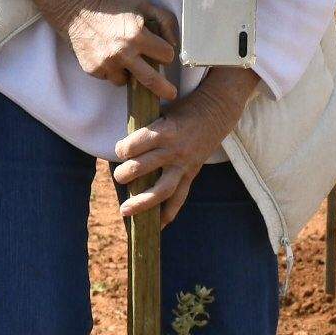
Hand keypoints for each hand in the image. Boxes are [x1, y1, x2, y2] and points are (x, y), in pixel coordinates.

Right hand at [57, 0, 178, 103]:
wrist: (77, 12)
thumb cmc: (113, 7)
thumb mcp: (143, 5)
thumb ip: (165, 21)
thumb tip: (175, 44)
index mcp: (138, 34)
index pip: (166, 55)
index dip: (166, 53)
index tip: (162, 52)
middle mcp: (123, 52)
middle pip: (152, 80)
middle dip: (165, 89)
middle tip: (171, 94)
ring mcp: (107, 63)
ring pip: (128, 82)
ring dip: (130, 73)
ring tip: (123, 58)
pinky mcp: (93, 70)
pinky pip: (110, 78)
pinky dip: (112, 71)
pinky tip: (108, 55)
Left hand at [110, 75, 252, 226]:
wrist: (218, 110)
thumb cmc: (185, 108)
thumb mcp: (164, 111)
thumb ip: (147, 128)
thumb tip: (124, 144)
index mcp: (165, 130)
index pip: (136, 144)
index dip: (123, 149)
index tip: (119, 150)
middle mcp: (174, 150)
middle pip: (143, 168)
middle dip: (125, 174)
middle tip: (118, 177)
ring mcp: (184, 164)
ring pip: (161, 189)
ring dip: (141, 202)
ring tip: (124, 210)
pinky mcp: (192, 173)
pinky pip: (179, 198)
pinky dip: (167, 214)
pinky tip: (156, 226)